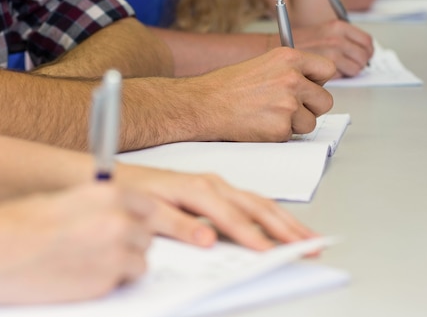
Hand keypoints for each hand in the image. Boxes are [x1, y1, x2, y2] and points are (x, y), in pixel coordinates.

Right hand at [0, 185, 153, 304]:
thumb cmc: (15, 227)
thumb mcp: (61, 200)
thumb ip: (95, 206)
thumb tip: (109, 213)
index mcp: (107, 195)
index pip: (147, 205)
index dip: (137, 215)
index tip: (130, 221)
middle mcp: (117, 222)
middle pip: (146, 234)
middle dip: (131, 240)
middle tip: (108, 245)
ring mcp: (114, 254)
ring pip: (140, 261)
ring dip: (124, 263)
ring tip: (95, 263)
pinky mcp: (104, 284)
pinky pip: (122, 283)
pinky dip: (110, 282)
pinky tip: (84, 276)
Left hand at [114, 164, 317, 250]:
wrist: (116, 174)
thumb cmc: (132, 191)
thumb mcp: (148, 209)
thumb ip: (177, 225)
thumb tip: (206, 241)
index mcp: (197, 189)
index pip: (232, 217)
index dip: (253, 237)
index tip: (270, 253)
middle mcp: (212, 184)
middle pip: (257, 206)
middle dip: (286, 227)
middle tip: (311, 245)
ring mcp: (216, 185)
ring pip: (259, 203)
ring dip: (286, 221)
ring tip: (308, 237)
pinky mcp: (216, 190)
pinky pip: (251, 202)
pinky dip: (271, 215)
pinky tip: (281, 226)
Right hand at [188, 47, 334, 141]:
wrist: (205, 104)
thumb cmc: (227, 87)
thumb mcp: (262, 64)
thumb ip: (289, 71)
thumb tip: (310, 84)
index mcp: (288, 58)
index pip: (327, 69)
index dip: (318, 81)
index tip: (310, 87)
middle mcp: (292, 79)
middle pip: (325, 100)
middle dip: (310, 107)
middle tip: (289, 108)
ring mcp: (288, 104)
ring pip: (311, 122)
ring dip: (294, 124)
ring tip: (269, 116)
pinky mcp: (281, 127)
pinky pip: (292, 136)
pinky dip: (278, 134)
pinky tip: (260, 124)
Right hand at [293, 20, 373, 77]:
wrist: (270, 51)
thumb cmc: (293, 46)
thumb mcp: (320, 32)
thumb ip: (340, 40)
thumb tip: (359, 52)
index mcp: (337, 27)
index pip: (367, 42)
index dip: (366, 52)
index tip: (361, 58)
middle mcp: (336, 39)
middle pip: (364, 56)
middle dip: (359, 64)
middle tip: (348, 68)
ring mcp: (331, 54)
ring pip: (356, 69)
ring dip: (347, 73)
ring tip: (335, 72)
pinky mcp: (325, 69)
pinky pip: (341, 78)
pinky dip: (336, 79)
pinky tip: (323, 75)